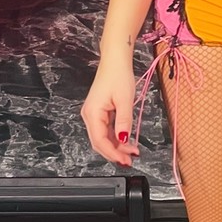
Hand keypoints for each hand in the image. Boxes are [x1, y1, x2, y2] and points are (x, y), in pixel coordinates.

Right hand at [80, 49, 139, 166]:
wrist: (115, 61)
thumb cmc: (118, 76)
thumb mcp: (125, 100)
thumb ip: (123, 121)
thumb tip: (123, 140)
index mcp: (93, 113)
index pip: (100, 141)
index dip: (113, 153)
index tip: (125, 160)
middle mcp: (89, 115)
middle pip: (99, 142)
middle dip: (114, 153)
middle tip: (130, 160)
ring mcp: (93, 114)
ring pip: (103, 138)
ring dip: (116, 147)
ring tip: (131, 152)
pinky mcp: (99, 113)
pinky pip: (105, 130)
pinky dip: (115, 138)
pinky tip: (126, 142)